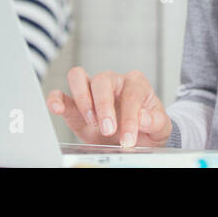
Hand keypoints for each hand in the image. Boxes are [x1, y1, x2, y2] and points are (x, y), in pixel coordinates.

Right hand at [47, 67, 171, 147]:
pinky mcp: (76, 105)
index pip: (130, 94)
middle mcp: (112, 82)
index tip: (128, 139)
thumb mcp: (161, 127)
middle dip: (104, 106)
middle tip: (107, 129)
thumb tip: (143, 117)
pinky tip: (56, 108)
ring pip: (78, 77)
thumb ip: (156, 121)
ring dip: (82, 99)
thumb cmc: (149, 127)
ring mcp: (92, 91)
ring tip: (90, 121)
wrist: (136, 138)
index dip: (130, 117)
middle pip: (102, 80)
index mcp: (135, 84)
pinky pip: (62, 94)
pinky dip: (56, 99)